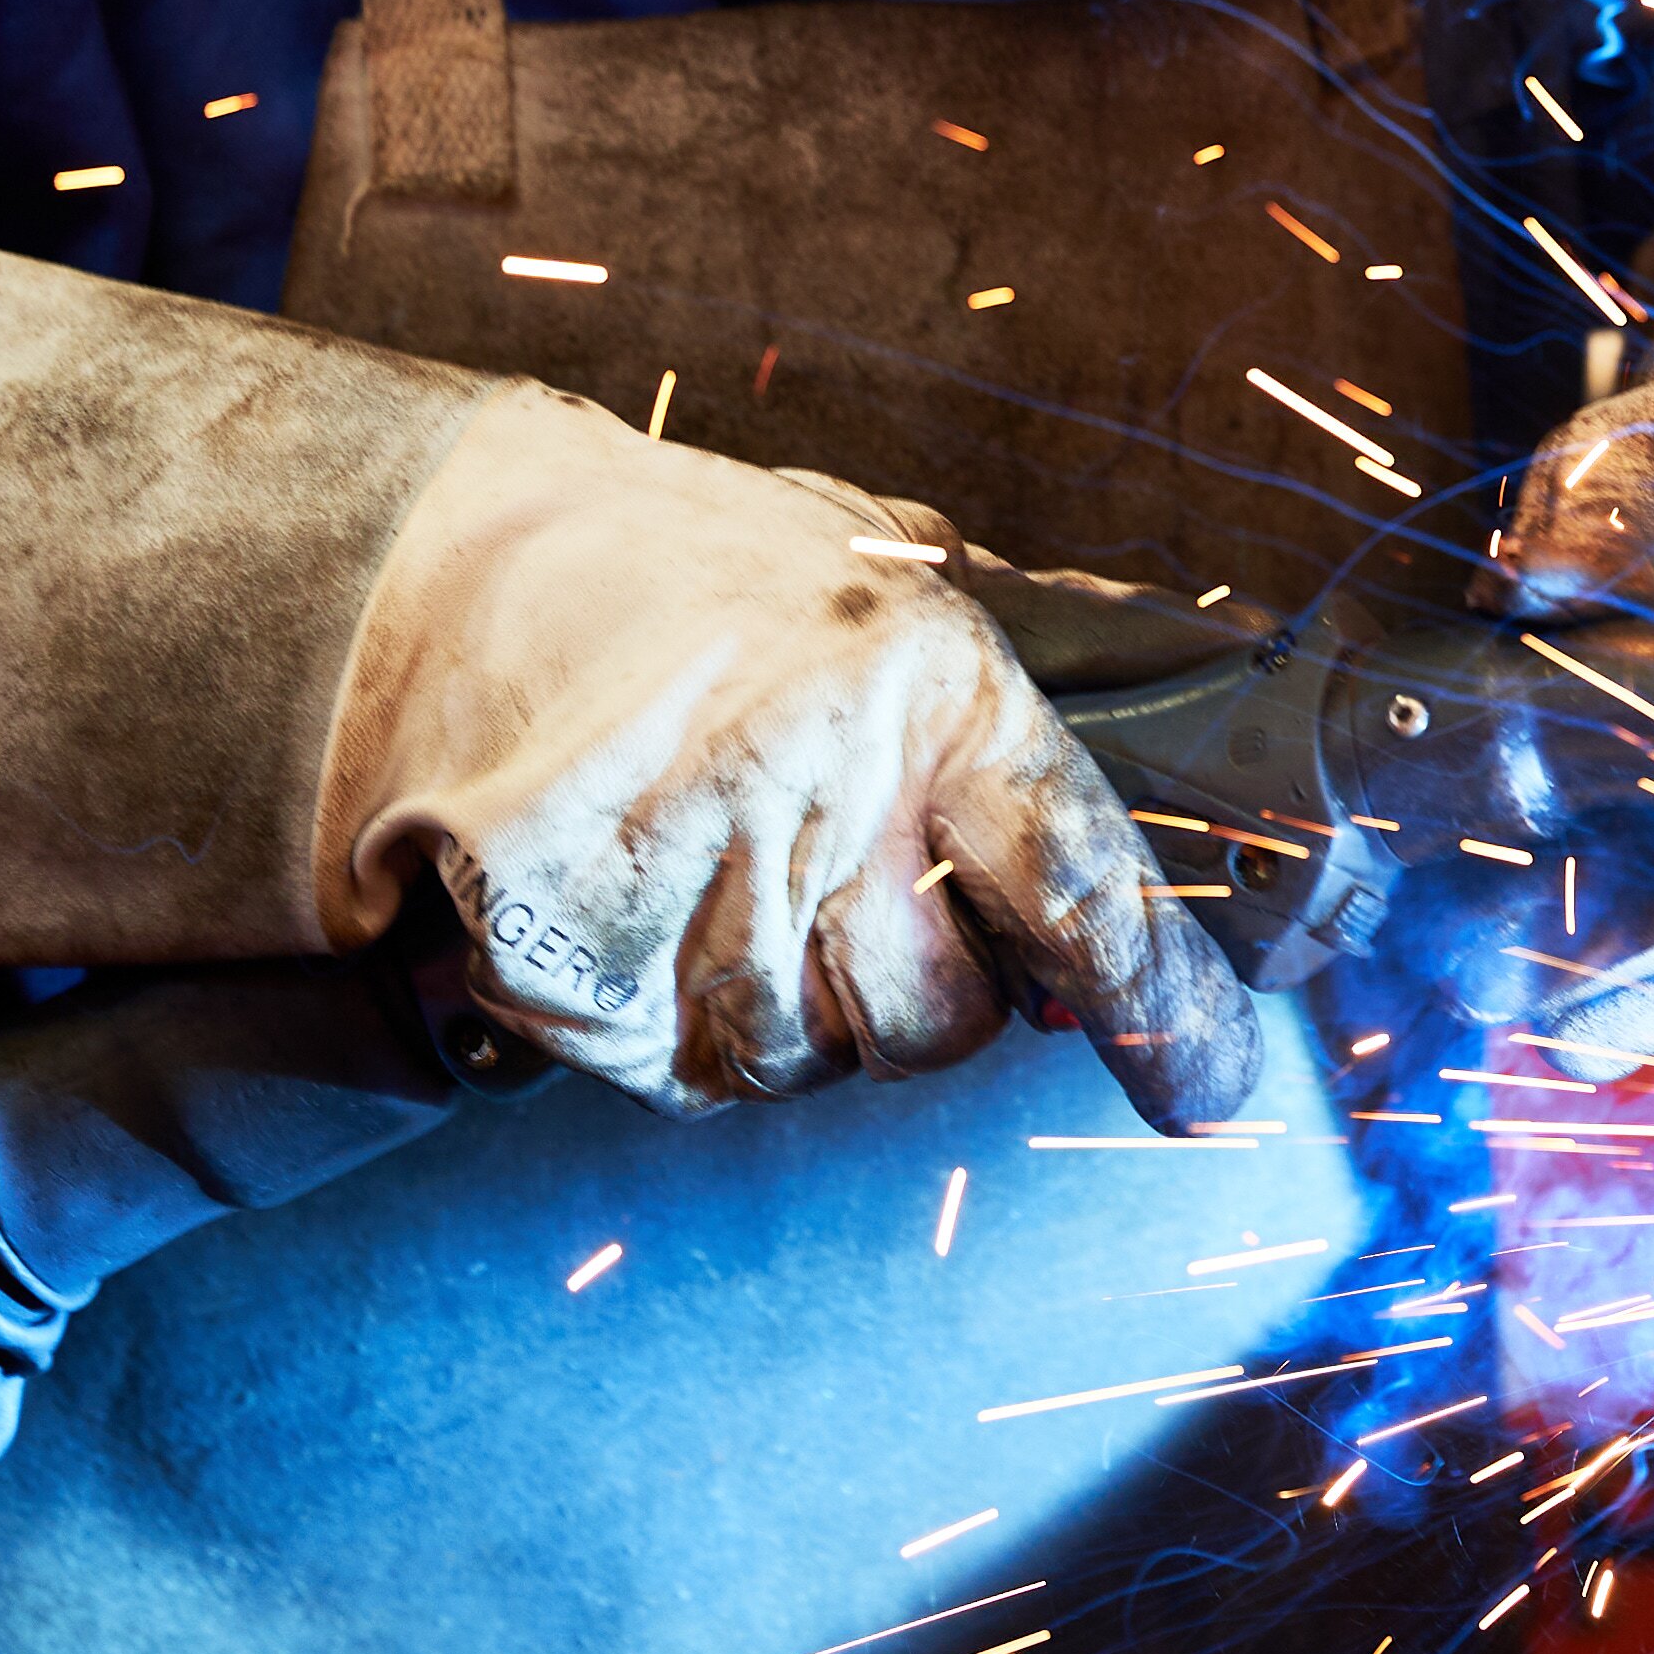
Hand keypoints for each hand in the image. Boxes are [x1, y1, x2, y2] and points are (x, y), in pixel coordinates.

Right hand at [323, 391, 1258, 1126]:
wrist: (441, 566)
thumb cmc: (684, 569)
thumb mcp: (879, 563)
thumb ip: (1034, 629)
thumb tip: (1209, 664)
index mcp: (927, 684)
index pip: (1085, 878)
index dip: (1164, 1004)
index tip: (1213, 1090)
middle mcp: (821, 785)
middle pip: (937, 1023)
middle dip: (920, 1000)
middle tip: (851, 898)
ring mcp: (687, 878)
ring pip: (802, 1065)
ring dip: (782, 1012)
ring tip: (724, 878)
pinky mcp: (569, 954)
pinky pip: (674, 1074)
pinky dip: (666, 1025)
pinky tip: (642, 911)